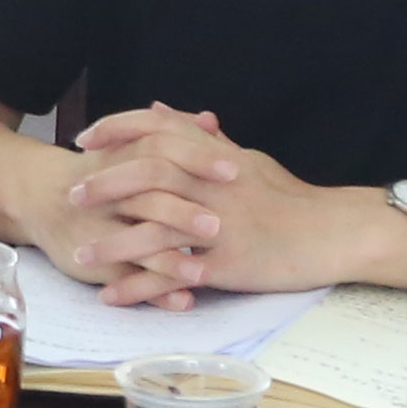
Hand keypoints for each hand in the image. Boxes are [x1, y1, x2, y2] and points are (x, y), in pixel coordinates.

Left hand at [40, 107, 360, 301]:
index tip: (86, 138)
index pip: (159, 130)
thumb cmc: (291, 198)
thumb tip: (165, 110)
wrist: (334, 233)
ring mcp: (220, 227)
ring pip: (156, 230)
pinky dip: (140, 289)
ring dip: (113, 244)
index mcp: (216, 158)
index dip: (118, 129)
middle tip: (72, 195)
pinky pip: (175, 277)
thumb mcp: (247, 159)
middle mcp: (214, 187)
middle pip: (149, 175)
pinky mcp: (227, 265)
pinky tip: (112, 297)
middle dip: (105, 184)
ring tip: (79, 255)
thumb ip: (202, 139)